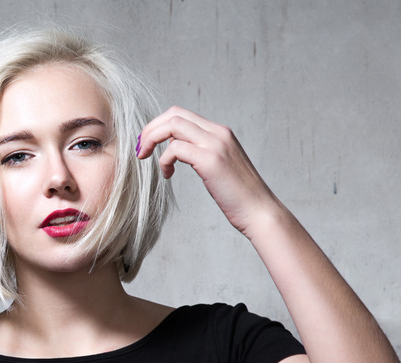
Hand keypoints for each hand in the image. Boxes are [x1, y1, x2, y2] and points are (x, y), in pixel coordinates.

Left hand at [136, 105, 278, 235]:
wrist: (259, 211)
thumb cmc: (237, 195)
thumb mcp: (218, 166)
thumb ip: (201, 152)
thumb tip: (177, 148)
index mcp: (220, 132)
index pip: (181, 114)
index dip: (158, 125)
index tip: (147, 144)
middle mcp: (218, 133)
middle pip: (173, 114)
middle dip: (150, 129)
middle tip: (140, 150)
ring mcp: (215, 144)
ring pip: (172, 125)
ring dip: (152, 140)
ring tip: (146, 159)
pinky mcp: (211, 160)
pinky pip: (175, 148)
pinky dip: (164, 160)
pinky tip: (168, 175)